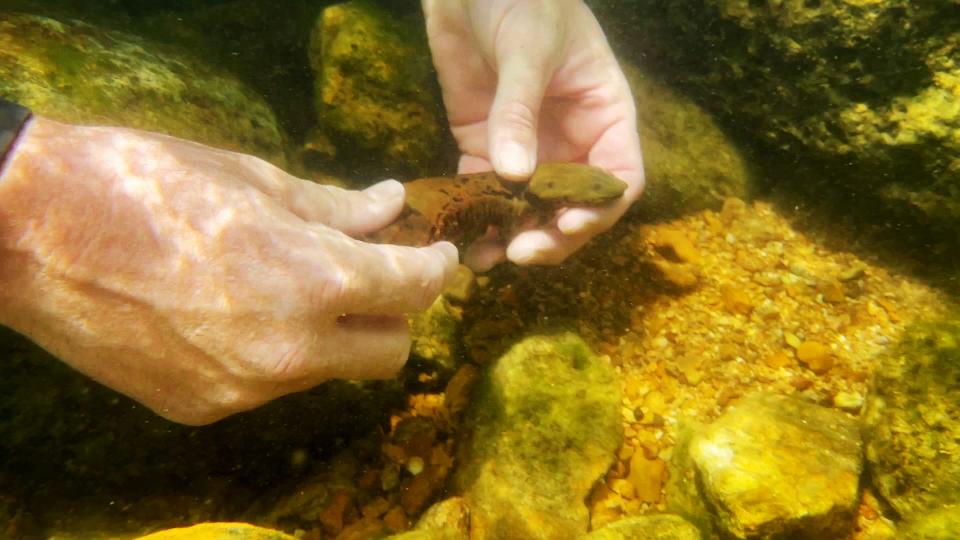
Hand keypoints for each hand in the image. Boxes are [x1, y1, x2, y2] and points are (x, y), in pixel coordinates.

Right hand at [0, 117, 457, 424]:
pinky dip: (277, 354)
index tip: (436, 254)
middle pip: (389, 354)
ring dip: (332, 334)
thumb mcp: (257, 180)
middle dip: (395, 316)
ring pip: (329, 371)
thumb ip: (338, 207)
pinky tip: (236, 312)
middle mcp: (292, 351)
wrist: (35, 231)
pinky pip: (269, 385)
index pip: (414, 291)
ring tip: (289, 285)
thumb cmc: (149, 183)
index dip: (436, 268)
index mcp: (316, 282)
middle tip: (376, 276)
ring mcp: (246, 389)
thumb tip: (392, 207)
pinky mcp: (203, 407)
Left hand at [422, 0, 643, 269]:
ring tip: (484, 260)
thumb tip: (514, 175)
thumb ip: (519, 110)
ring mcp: (526, 147)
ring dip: (509, 236)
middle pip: (572, 206)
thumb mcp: (527, 48)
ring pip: (527, 208)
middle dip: (551, 234)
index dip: (600, 209)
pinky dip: (474, 216)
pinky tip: (460, 238)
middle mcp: (570, 141)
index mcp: (603, 115)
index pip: (619, 177)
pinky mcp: (482, 146)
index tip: (569, 224)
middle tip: (520, 252)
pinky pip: (483, 191)